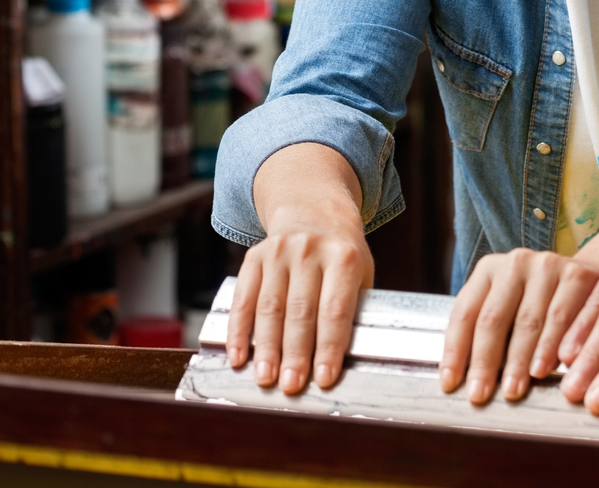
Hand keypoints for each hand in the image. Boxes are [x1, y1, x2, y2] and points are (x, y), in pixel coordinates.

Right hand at [227, 191, 372, 394]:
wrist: (314, 212)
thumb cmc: (341, 255)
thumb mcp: (360, 272)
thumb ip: (352, 307)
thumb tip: (339, 358)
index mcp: (344, 256)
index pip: (335, 309)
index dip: (329, 346)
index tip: (324, 378)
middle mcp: (310, 251)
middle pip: (300, 311)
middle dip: (295, 353)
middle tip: (291, 386)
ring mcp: (279, 252)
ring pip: (269, 308)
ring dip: (266, 348)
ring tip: (265, 379)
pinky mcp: (253, 257)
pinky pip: (243, 299)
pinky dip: (238, 331)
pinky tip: (238, 357)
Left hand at [441, 249, 598, 403]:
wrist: (585, 278)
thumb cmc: (538, 303)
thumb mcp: (507, 307)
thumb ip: (489, 335)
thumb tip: (469, 381)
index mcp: (488, 270)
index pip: (465, 314)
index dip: (455, 351)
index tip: (451, 384)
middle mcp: (515, 263)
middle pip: (493, 319)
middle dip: (485, 362)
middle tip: (481, 394)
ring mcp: (547, 266)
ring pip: (528, 321)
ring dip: (519, 361)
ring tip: (513, 389)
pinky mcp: (577, 275)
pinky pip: (563, 318)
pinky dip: (552, 347)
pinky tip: (545, 368)